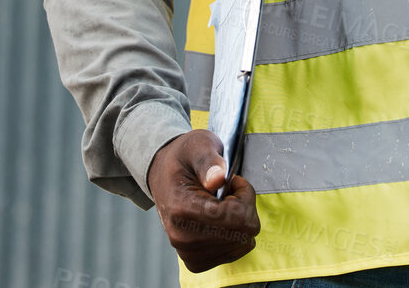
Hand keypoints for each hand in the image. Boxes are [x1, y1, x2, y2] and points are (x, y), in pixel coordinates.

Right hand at [147, 129, 259, 271]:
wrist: (163, 176)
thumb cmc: (184, 158)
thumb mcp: (198, 146)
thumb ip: (209, 161)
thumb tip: (217, 179)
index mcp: (181, 209)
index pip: (238, 216)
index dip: (243, 194)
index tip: (231, 180)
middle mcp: (183, 238)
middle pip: (245, 231)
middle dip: (244, 206)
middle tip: (225, 190)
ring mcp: (189, 254)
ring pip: (244, 242)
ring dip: (240, 220)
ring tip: (220, 203)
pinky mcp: (196, 262)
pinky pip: (237, 251)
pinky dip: (236, 234)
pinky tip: (219, 219)